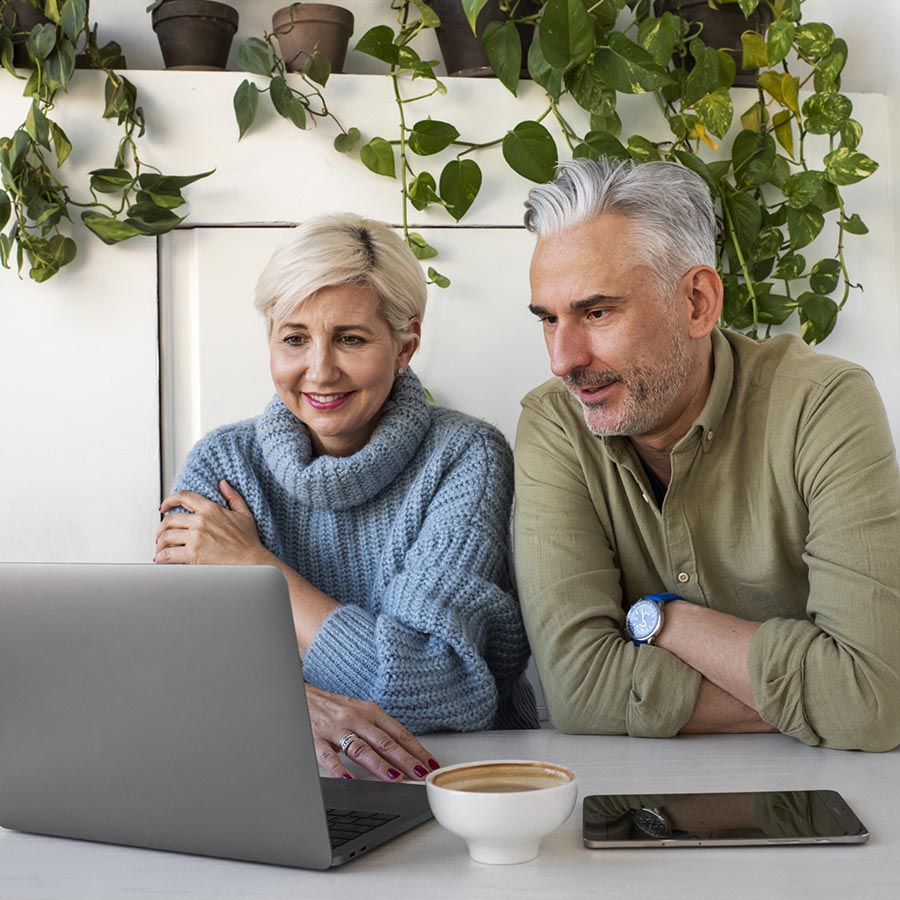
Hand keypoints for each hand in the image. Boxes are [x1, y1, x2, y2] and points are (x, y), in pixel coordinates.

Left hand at [155, 479, 269, 565]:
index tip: (164, 507)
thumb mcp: (244, 514)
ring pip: (166, 536)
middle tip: (161, 533)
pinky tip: (161, 559)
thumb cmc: (248, 541)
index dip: (169, 500)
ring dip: (160, 542)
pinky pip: (169, 554)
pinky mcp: (193, 554)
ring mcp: (196, 538)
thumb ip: (233, 497)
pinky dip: (161, 557)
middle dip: (162, 527)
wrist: (252, 562)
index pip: (183, 497)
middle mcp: (201, 521)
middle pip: (170, 519)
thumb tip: (223, 484)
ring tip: (161, 547)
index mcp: (211, 509)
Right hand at [306, 684, 439, 782]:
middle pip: (384, 741)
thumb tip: (403, 750)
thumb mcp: (359, 711)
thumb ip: (378, 729)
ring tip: (394, 778)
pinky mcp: (315, 738)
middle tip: (420, 774)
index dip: (416, 749)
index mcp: (370, 712)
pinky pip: (328, 756)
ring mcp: (336, 728)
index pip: (398, 733)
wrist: (300, 695)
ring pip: (361, 748)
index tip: (429, 764)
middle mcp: (356, 718)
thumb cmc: (333, 706)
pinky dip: (339, 769)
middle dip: (405, 759)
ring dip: (379, 764)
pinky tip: (349, 780)